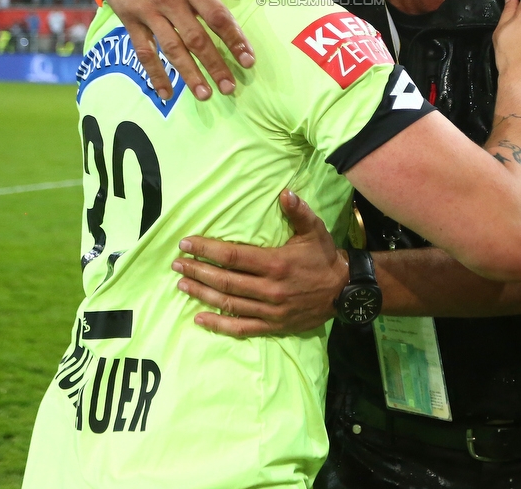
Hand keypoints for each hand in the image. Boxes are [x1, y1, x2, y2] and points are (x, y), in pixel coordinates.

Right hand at [102, 0, 256, 99]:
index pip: (217, 17)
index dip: (234, 40)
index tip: (248, 60)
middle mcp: (170, 1)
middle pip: (197, 39)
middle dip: (215, 65)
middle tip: (230, 87)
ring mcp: (149, 13)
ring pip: (172, 49)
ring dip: (189, 74)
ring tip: (205, 95)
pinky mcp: (131, 21)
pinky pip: (144, 52)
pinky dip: (155, 74)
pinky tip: (166, 93)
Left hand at [172, 190, 349, 336]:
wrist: (343, 291)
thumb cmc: (324, 257)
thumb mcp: (314, 230)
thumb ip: (298, 212)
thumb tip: (285, 193)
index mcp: (275, 264)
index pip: (232, 256)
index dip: (206, 250)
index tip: (186, 244)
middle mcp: (269, 289)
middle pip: (224, 280)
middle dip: (197, 270)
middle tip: (176, 263)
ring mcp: (269, 311)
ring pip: (228, 303)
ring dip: (202, 294)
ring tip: (181, 283)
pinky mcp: (272, 326)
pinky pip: (240, 327)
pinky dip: (218, 325)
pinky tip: (200, 318)